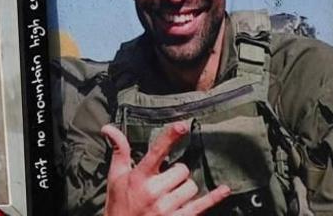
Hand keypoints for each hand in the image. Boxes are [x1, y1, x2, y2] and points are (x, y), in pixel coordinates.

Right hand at [103, 122, 231, 215]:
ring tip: (171, 197)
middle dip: (176, 174)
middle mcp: (154, 192)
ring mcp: (166, 208)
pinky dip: (213, 198)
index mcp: (139, 177)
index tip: (182, 125)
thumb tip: (109, 128)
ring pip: (191, 187)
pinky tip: (224, 190)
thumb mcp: (115, 178)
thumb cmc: (119, 205)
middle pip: (181, 170)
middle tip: (164, 183)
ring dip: (185, 189)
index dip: (170, 137)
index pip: (156, 151)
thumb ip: (119, 151)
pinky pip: (200, 206)